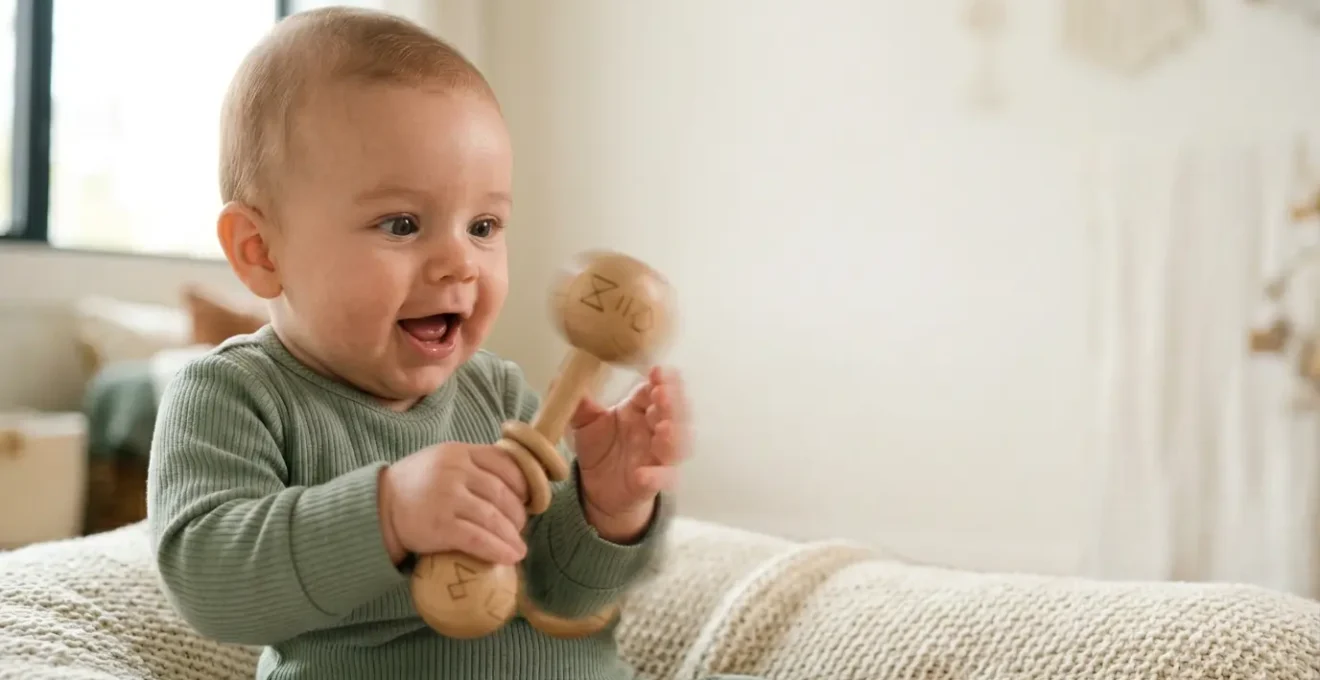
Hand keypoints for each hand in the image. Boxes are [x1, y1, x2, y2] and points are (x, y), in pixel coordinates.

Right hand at [377, 443, 528, 566]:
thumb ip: (473, 464)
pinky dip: (498, 550)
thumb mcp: (443, 461)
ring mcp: (447, 497)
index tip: (527, 500)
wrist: (378, 507)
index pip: (505, 463)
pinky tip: (510, 557)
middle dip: (518, 515)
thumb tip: (515, 484)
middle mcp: (454, 471)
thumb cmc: (416, 486)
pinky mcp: (440, 526)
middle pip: (502, 493)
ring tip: (519, 549)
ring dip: (512, 536)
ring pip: (493, 518)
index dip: (523, 484)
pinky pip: (479, 539)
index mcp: (459, 452)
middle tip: (520, 528)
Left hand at [570, 366, 689, 540]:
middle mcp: (653, 429)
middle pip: (674, 413)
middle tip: (662, 394)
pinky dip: (655, 476)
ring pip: (676, 445)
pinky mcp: (655, 482)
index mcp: (638, 409)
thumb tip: (559, 380)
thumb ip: (578, 404)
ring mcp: (658, 456)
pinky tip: (642, 475)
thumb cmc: (599, 448)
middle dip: (672, 402)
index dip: (662, 380)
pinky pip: (662, 479)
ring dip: (674, 436)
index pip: (654, 390)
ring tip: (664, 429)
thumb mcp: (585, 423)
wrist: (598, 488)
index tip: (657, 371)